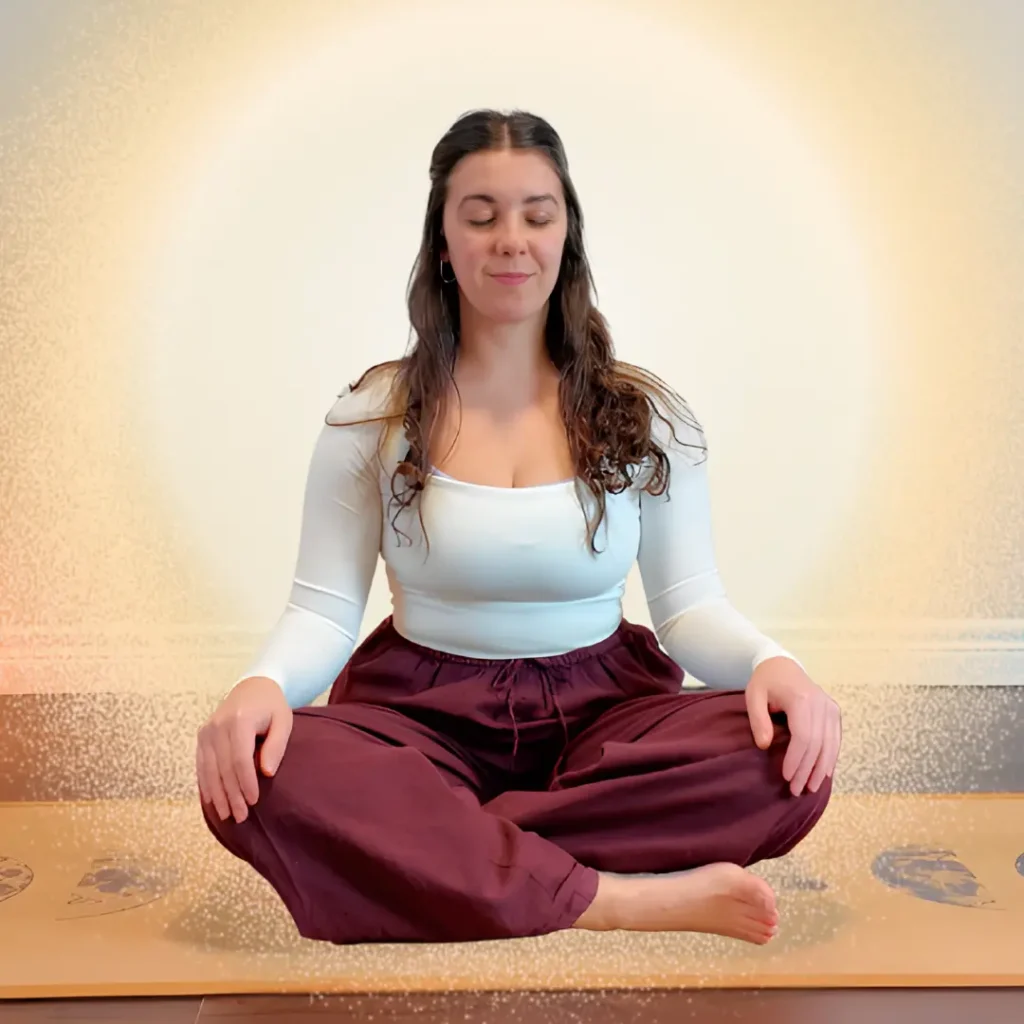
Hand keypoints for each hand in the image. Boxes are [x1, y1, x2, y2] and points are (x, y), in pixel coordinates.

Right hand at [196, 676, 292, 822]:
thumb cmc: (272, 706)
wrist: (252, 686)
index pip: (240, 759)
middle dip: (231, 795)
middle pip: (223, 768)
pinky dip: (206, 784)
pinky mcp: (202, 736)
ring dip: (217, 795)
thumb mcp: (283, 720)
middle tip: (241, 817)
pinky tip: (212, 801)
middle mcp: (218, 725)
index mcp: (239, 720)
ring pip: (209, 770)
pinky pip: (201, 765)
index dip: (245, 783)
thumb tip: (266, 773)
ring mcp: (207, 731)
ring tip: (227, 815)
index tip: (254, 801)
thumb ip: (276, 745)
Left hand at [745, 657, 840, 795]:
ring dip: (821, 769)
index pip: (804, 736)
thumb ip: (758, 720)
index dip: (797, 760)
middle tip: (797, 790)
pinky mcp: (833, 711)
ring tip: (811, 788)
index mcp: (802, 699)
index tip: (787, 777)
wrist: (782, 665)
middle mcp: (821, 703)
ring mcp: (830, 707)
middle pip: (818, 744)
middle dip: (807, 770)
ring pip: (830, 744)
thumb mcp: (753, 696)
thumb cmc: (765, 682)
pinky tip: (824, 773)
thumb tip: (765, 746)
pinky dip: (830, 758)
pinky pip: (835, 738)